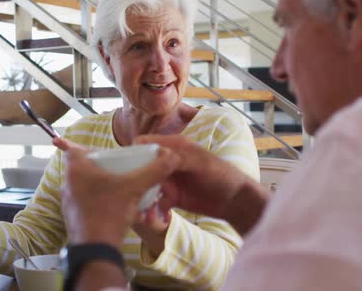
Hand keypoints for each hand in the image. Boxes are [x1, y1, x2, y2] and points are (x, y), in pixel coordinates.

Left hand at [53, 138, 179, 248]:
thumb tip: (171, 157)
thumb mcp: (135, 188)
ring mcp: (68, 202)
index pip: (73, 148)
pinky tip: (117, 207)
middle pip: (84, 167)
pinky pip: (87, 202)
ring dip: (102, 185)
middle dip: (102, 167)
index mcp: (76, 170)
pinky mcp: (73, 217)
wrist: (96, 249)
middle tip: (119, 168)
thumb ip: (154, 171)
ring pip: (86, 186)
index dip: (85, 146)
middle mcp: (68, 183)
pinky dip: (100, 201)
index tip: (99, 150)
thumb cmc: (109, 213)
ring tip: (121, 188)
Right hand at [135, 135, 253, 220]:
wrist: (235, 201)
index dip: (133, 152)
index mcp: (173, 146)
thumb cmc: (222, 174)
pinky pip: (154, 202)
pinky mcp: (170, 197)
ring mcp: (167, 180)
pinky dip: (153, 209)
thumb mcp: (200, 162)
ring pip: (145, 185)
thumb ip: (178, 157)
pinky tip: (157, 217)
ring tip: (143, 209)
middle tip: (133, 192)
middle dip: (135, 178)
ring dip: (142, 196)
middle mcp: (166, 162)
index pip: (145, 143)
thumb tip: (155, 154)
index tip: (127, 167)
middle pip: (141, 166)